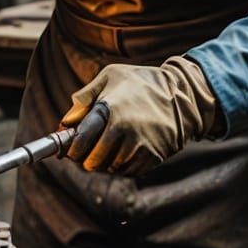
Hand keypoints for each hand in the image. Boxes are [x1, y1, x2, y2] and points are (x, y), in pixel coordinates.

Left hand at [63, 57, 218, 175]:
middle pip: (93, 160)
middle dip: (86, 159)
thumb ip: (85, 97)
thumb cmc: (140, 82)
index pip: (81, 140)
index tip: (70, 149)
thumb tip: (66, 122)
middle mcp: (123, 129)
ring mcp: (139, 145)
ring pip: (110, 168)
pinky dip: (122, 165)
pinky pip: (128, 171)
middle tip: (87, 152)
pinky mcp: (153, 157)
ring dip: (104, 163)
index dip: (71, 149)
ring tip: (107, 148)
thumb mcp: (110, 76)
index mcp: (109, 109)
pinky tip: (124, 151)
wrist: (181, 94)